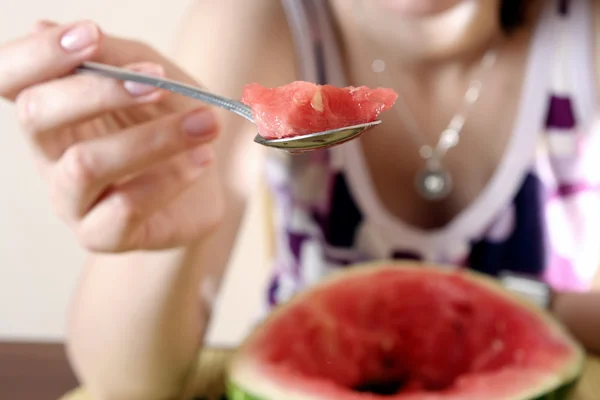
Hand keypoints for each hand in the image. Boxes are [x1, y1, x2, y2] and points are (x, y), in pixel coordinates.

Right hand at [0, 20, 223, 251]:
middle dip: (99, 91)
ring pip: (85, 164)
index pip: (9, 78)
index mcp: (54, 110)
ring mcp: (71, 200)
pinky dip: (171, 178)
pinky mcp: (102, 235)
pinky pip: (125, 206)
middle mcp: (50, 155)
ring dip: (152, 138)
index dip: (38, 54)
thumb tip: (43, 27)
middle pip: (35, 115)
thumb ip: (116, 57)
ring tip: (206, 124)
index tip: (91, 34)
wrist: (209, 182)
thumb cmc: (171, 123)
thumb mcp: (156, 78)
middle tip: (158, 81)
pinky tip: (202, 159)